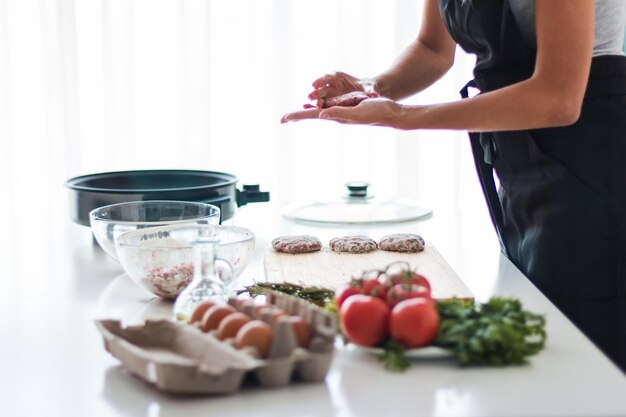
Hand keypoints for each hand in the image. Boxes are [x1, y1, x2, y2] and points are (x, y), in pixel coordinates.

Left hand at [281, 98, 405, 127]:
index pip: (312, 116)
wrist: (390, 114)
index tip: (282, 119)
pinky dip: (319, 105)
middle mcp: (336, 115)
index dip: (297, 116)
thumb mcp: (356, 112)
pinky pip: (330, 105)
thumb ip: (339, 113)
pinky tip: (316, 105)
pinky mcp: (348, 106)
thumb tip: (321, 115)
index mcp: (335, 117)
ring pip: (319, 110)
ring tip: (293, 115)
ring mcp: (342, 111)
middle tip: (283, 119)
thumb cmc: (376, 113)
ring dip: (306, 112)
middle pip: (312, 115)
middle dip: (297, 116)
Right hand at [308, 71, 376, 101]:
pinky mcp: (329, 101)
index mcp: (340, 77)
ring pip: (319, 95)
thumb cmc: (367, 89)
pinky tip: (306, 110)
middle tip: (310, 96)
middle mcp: (332, 84)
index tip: (315, 84)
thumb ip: (370, 91)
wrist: (365, 93)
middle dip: (316, 91)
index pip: (329, 76)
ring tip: (306, 105)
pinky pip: (320, 103)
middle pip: (322, 87)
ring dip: (313, 100)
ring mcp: (329, 93)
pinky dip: (314, 105)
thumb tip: (375, 95)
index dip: (321, 80)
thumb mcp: (369, 89)